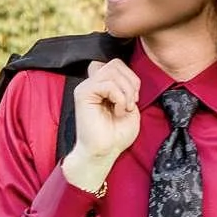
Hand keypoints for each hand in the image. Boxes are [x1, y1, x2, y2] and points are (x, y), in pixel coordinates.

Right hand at [67, 55, 142, 184]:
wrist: (104, 152)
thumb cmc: (116, 135)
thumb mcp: (130, 105)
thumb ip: (128, 87)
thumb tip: (126, 75)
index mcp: (102, 85)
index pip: (117, 64)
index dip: (131, 77)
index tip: (134, 99)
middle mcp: (92, 83)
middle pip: (115, 64)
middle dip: (131, 82)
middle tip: (131, 103)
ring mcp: (86, 87)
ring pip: (112, 71)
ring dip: (126, 91)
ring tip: (125, 108)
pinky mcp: (82, 94)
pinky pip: (107, 84)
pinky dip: (119, 97)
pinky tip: (118, 111)